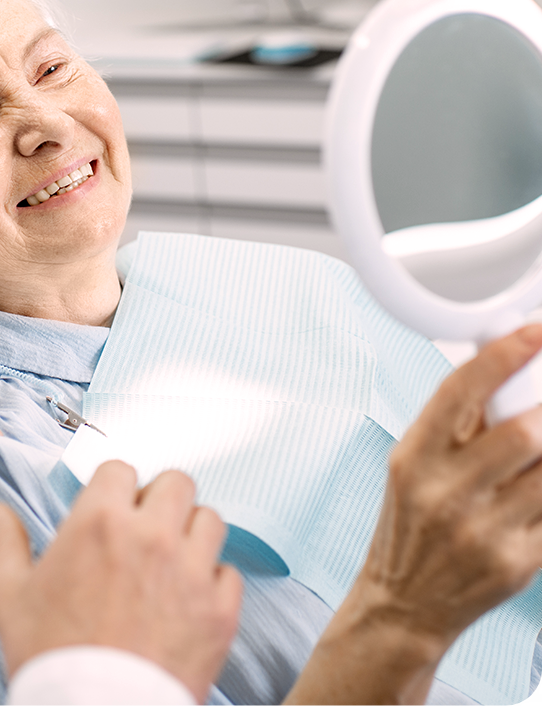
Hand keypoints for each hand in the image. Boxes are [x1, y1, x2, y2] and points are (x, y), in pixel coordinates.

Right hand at [0, 461, 241, 702]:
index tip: (112, 507)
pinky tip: (191, 598)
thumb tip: (0, 512)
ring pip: (210, 520)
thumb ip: (7, 544)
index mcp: (99, 521)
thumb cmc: (51, 658)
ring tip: (174, 558)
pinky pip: (229, 573)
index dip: (114, 487)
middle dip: (161, 500)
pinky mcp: (219, 611)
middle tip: (148, 526)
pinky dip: (213, 582)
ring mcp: (191, 571)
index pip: (121, 468)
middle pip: (177, 483)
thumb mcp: (10, 596)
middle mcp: (151, 535)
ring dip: (192, 533)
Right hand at [285, 326, 541, 705]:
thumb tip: (502, 376)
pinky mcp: (519, 562)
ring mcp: (484, 529)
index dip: (503, 354)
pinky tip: (540, 482)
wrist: (404, 602)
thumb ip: (454, 427)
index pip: (461, 390)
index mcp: (414, 456)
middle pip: (523, 432)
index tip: (534, 331)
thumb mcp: (410, 466)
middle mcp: (446, 491)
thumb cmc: (409, 526)